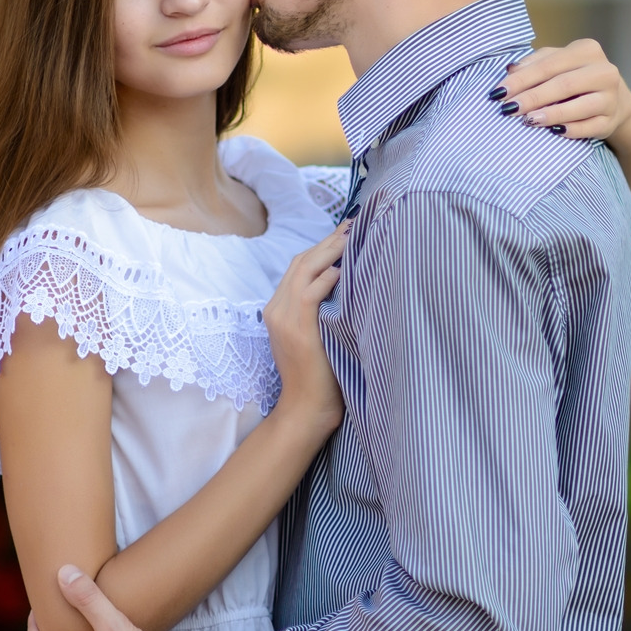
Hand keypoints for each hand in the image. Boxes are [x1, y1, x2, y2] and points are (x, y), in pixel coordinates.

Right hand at [261, 224, 347, 435]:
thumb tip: (348, 283)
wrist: (306, 407)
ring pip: (305, 270)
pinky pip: (310, 291)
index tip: (346, 232)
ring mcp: (283, 318)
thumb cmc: (320, 376)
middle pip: (301, 261)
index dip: (322, 247)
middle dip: (329, 241)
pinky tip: (345, 268)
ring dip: (330, 250)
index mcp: (278, 309)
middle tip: (354, 223)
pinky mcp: (296, 328)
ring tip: (353, 235)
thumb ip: (322, 309)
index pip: (299, 267)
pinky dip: (327, 276)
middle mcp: (276, 309)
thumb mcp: (317, 334)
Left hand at [494, 38, 630, 140]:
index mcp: (587, 50)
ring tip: (528, 120)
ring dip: (552, 114)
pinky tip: (554, 132)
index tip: (498, 92)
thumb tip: (510, 70)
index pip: (549, 64)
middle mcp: (604, 71)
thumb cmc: (576, 78)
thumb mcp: (558, 63)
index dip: (522, 79)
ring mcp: (611, 98)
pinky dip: (572, 130)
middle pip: (563, 84)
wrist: (614, 100)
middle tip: (508, 109)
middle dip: (533, 98)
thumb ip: (535, 63)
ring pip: (580, 106)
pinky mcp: (611, 121)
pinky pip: (590, 127)